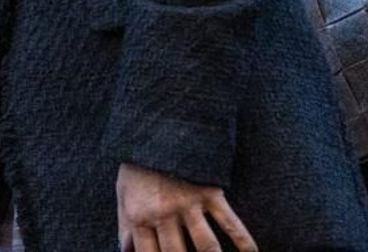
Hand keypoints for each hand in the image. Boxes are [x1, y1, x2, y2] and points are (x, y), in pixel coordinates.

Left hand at [117, 163, 255, 251]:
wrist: (154, 128)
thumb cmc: (137, 166)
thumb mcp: (122, 194)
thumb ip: (125, 226)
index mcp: (139, 216)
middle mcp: (163, 213)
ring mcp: (188, 204)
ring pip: (207, 247)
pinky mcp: (210, 192)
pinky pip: (230, 222)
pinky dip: (244, 242)